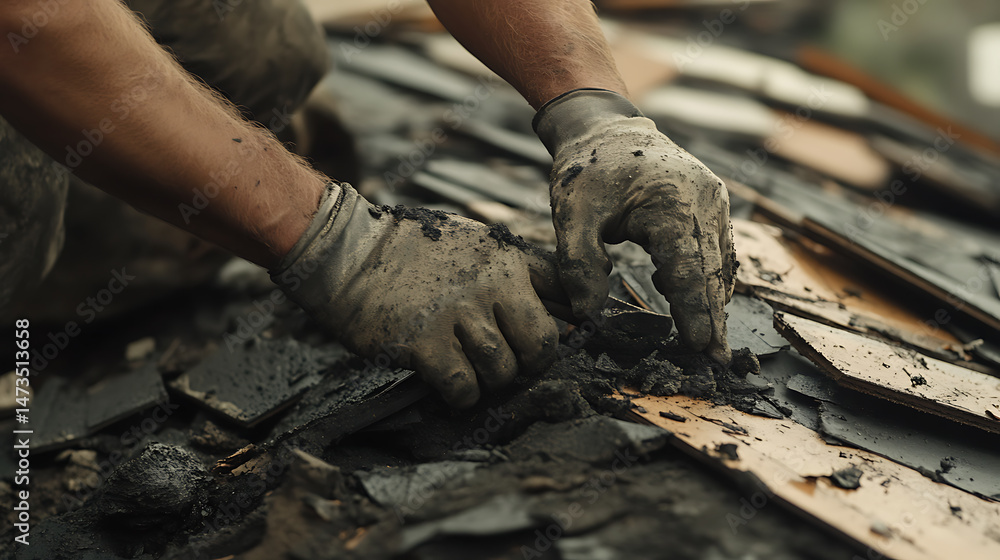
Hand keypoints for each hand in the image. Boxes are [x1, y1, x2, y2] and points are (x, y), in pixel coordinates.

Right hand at [271, 183, 558, 407]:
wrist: (346, 252)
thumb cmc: (411, 252)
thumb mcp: (473, 243)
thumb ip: (521, 270)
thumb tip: (571, 310)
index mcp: (506, 260)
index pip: (564, 299)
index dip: (567, 329)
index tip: (549, 342)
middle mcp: (489, 284)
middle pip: (542, 344)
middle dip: (529, 363)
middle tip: (507, 364)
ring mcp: (456, 313)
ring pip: (503, 370)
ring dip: (490, 380)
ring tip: (469, 369)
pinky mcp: (424, 341)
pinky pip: (463, 386)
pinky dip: (461, 395)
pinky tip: (447, 382)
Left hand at [534, 89, 734, 362]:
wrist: (607, 129)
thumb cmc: (587, 171)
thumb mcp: (570, 214)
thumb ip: (577, 264)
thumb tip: (588, 315)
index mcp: (669, 203)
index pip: (686, 269)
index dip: (694, 312)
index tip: (700, 348)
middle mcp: (703, 201)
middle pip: (711, 273)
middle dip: (713, 320)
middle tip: (717, 365)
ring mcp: (714, 202)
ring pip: (720, 264)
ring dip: (715, 305)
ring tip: (710, 346)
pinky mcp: (714, 205)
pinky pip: (718, 251)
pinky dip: (711, 281)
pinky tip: (698, 307)